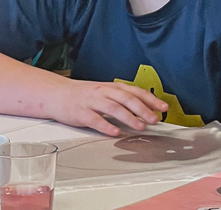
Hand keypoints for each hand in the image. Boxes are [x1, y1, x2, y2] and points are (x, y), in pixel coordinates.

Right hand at [45, 79, 168, 135]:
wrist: (57, 94)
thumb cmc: (85, 94)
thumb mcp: (107, 92)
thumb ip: (124, 99)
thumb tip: (147, 108)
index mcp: (113, 87)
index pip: (136, 92)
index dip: (151, 100)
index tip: (163, 108)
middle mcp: (105, 92)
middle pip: (127, 99)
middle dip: (143, 110)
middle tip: (155, 119)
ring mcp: (92, 102)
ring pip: (113, 108)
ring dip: (129, 118)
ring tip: (140, 127)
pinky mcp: (81, 113)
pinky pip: (95, 120)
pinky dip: (106, 126)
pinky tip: (115, 132)